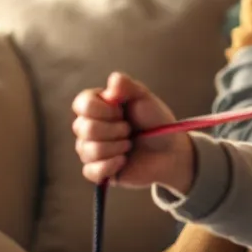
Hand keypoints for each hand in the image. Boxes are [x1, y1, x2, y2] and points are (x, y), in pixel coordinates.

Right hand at [72, 72, 194, 191]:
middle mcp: (88, 127)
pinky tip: (123, 160)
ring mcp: (91, 150)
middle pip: (84, 129)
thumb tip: (112, 80)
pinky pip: (90, 171)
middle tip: (129, 129)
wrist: (169, 150)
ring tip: (130, 144)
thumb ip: (128, 86)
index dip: (103, 109)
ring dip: (117, 147)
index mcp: (96, 106)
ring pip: (88, 151)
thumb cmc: (155, 120)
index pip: (82, 104)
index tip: (121, 111)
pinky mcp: (98, 171)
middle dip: (115, 130)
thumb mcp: (144, 98)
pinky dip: (110, 166)